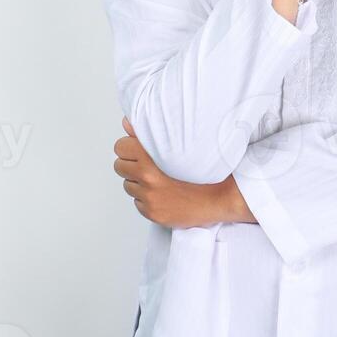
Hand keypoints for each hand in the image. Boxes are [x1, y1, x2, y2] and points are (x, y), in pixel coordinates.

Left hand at [113, 117, 240, 227]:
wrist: (216, 198)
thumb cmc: (201, 172)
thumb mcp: (175, 147)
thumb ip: (145, 135)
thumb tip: (126, 123)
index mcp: (150, 160)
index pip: (121, 147)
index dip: (129, 147)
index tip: (137, 149)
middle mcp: (147, 179)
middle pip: (120, 166)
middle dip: (130, 164)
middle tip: (146, 164)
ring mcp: (149, 198)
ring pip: (128, 185)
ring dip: (138, 182)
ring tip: (157, 179)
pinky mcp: (152, 213)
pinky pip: (138, 202)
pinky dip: (146, 198)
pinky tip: (162, 193)